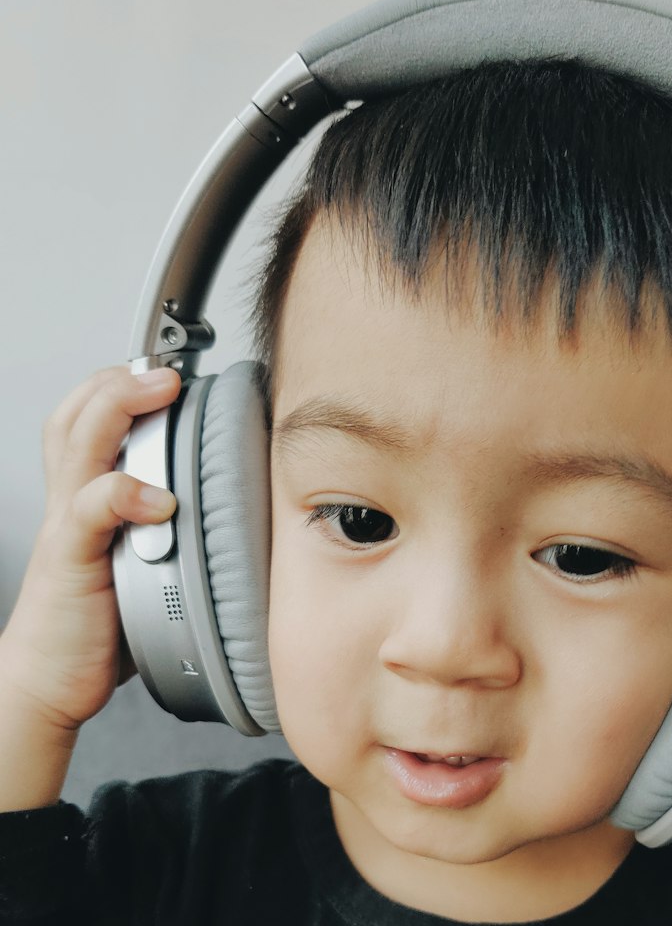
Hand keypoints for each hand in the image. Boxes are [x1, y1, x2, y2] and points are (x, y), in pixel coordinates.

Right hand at [1, 366, 180, 734]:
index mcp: (91, 494)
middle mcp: (76, 500)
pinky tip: (160, 498)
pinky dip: (124, 493)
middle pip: (77, 414)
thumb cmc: (103, 620)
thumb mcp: (145, 556)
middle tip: (167, 370)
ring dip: (117, 407)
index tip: (173, 369)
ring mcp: (71, 525)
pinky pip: (91, 510)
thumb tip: (242, 506)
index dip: (122, 385)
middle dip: (118, 380)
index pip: (90, 418)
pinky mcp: (72, 559)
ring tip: (159, 391)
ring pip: (78, 443)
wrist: (50, 679)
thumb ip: (175, 524)